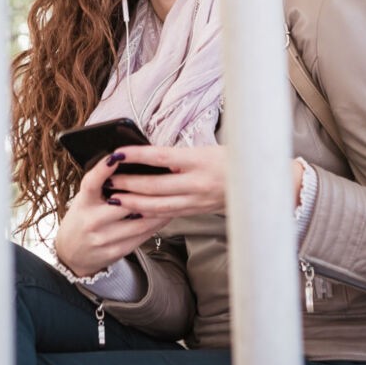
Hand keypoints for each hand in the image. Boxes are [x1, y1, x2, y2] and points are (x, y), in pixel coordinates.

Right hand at [54, 153, 169, 277]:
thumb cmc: (83, 219)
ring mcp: (103, 238)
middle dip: (146, 191)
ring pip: (139, 221)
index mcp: (83, 203)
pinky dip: (155, 225)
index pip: (91, 183)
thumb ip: (101, 186)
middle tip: (166, 178)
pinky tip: (165, 216)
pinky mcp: (115, 251)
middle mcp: (91, 221)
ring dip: (159, 209)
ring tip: (173, 197)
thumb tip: (126, 164)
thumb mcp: (84, 201)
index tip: (116, 156)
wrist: (72, 255)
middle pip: (124, 203)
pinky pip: (141, 236)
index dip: (102, 169)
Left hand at [103, 145, 227, 218]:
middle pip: (154, 186)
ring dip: (133, 203)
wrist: (257, 182)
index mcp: (198, 161)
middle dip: (128, 185)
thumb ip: (177, 156)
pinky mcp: (196, 211)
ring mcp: (196, 200)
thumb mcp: (205, 150)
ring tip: (114, 199)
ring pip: (158, 206)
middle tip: (108, 182)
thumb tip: (147, 157)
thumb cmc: (231, 159)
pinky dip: (148, 213)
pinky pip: (168, 214)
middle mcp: (197, 183)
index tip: (117, 154)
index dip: (136, 156)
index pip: (160, 157)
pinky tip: (134, 212)